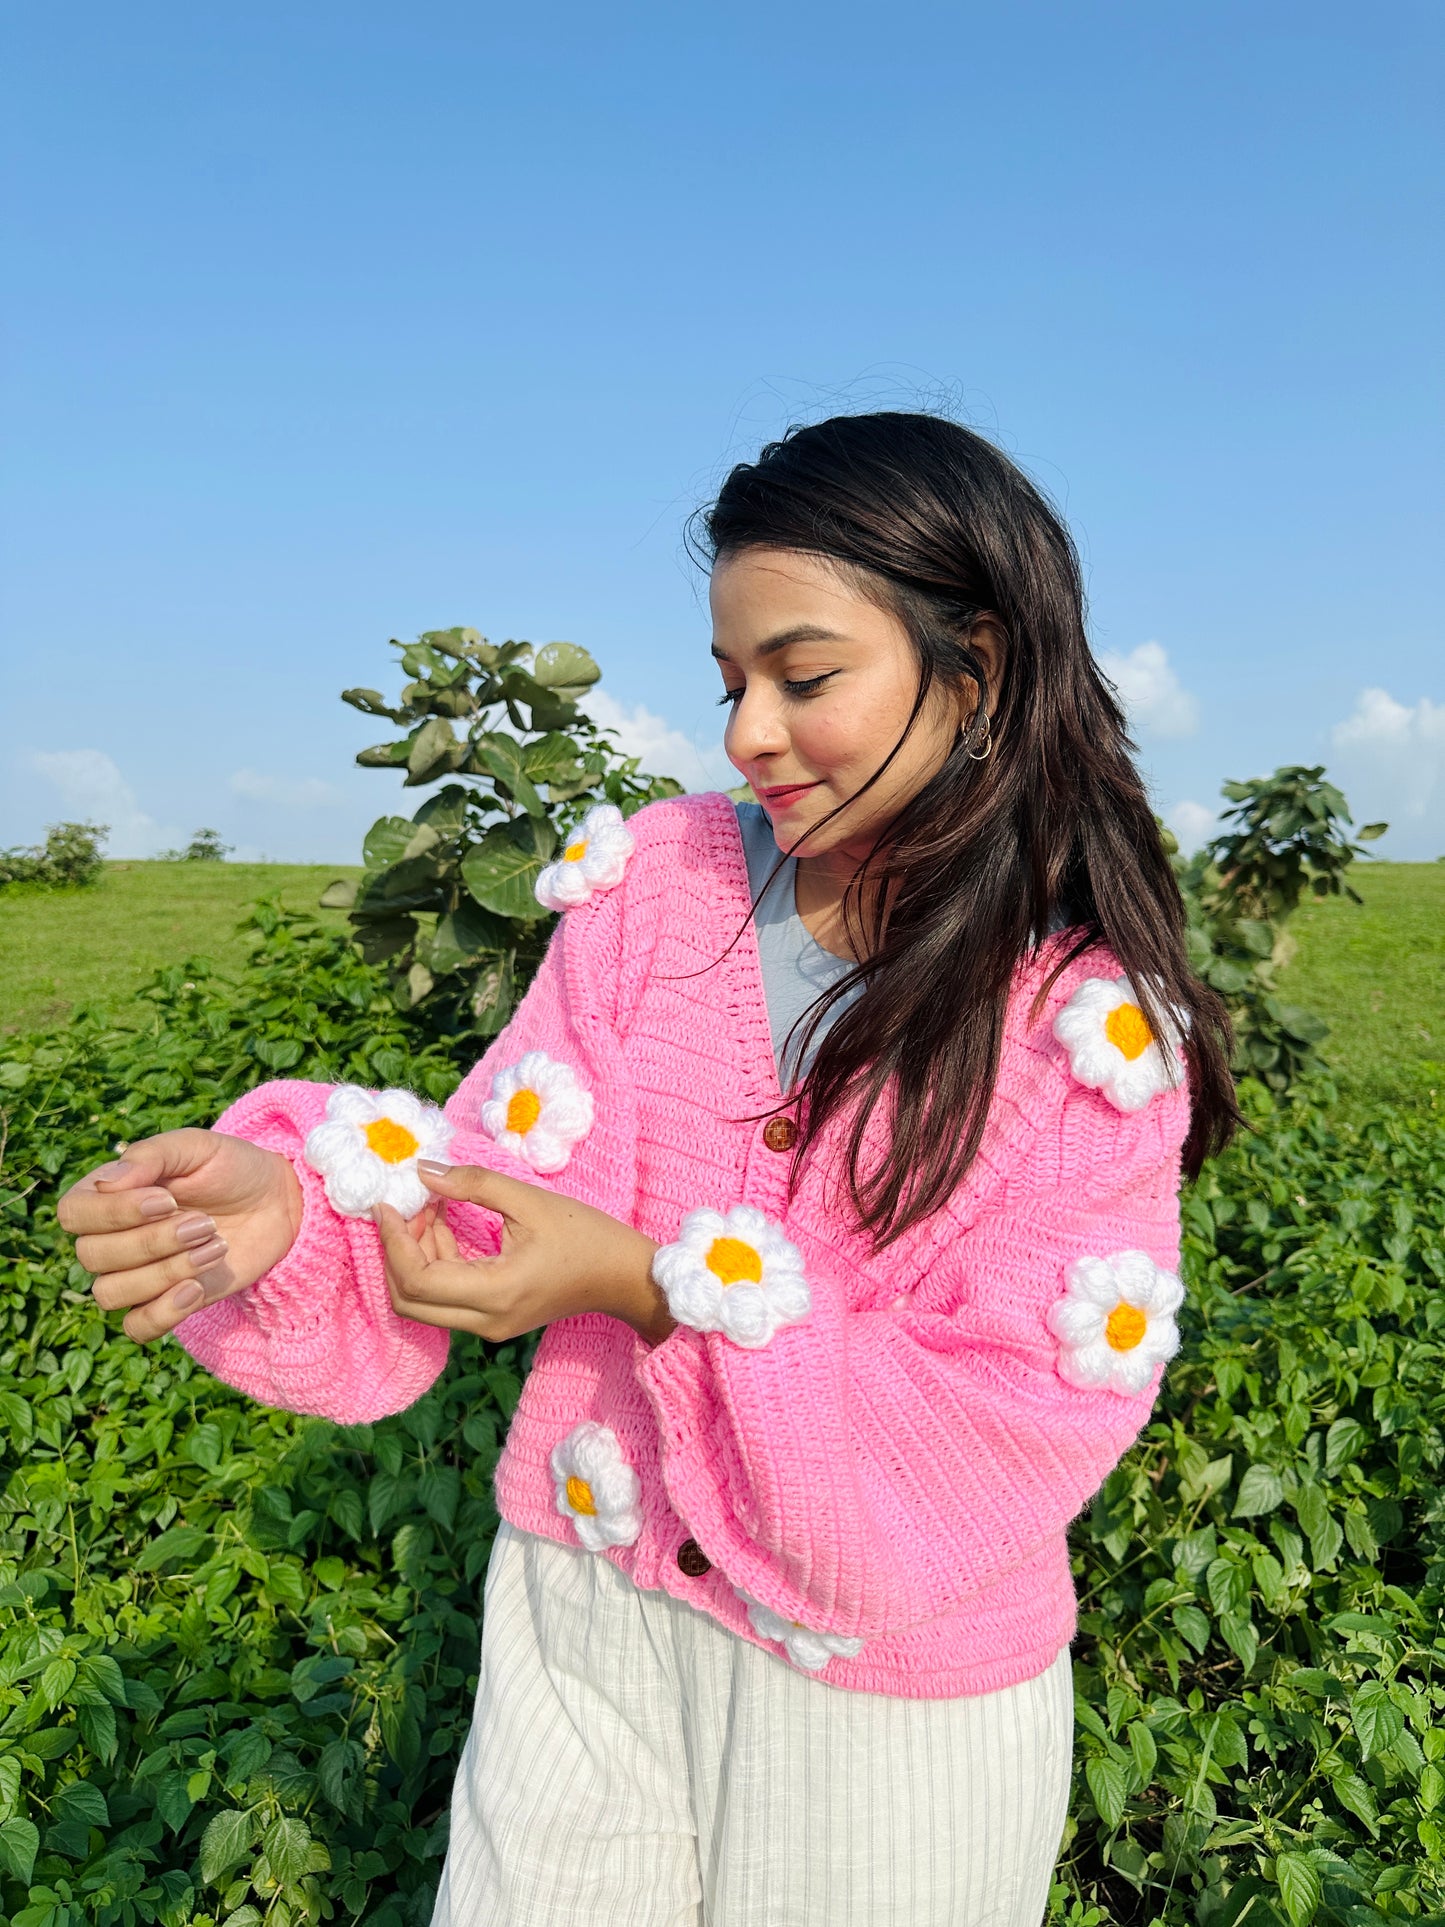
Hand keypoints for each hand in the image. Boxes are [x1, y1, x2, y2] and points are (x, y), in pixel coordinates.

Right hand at [57, 1130, 303, 1342]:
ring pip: (111, 1293)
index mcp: (107, 1195)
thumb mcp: (196, 1148)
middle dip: (152, 1241)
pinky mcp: (164, 1303)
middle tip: (204, 1223)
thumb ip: (151, 1156)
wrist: (276, 1201)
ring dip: (165, 1272)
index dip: (114, 1213)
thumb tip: (106, 1182)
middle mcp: (111, 1237)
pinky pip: (137, 1327)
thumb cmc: (228, 1168)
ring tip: (214, 1247)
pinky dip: (164, 1313)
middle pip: (92, 1255)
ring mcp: (136, 1274)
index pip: (73, 1213)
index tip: (168, 1199)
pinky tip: (197, 1288)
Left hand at [376, 1162, 673, 1346]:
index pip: (417, 1280)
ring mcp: (487, 1325)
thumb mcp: (530, 1201)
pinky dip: (435, 1262)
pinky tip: (445, 1224)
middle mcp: (484, 1320)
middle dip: (397, 1252)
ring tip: (431, 1206)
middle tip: (406, 1207)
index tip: (386, 1203)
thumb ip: (473, 1184)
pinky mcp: (492, 1319)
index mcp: (494, 1293)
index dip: (392, 1241)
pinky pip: (445, 1297)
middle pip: (408, 1300)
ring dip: (415, 1254)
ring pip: (423, 1301)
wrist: (623, 1277)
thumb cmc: (586, 1235)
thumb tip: (423, 1172)